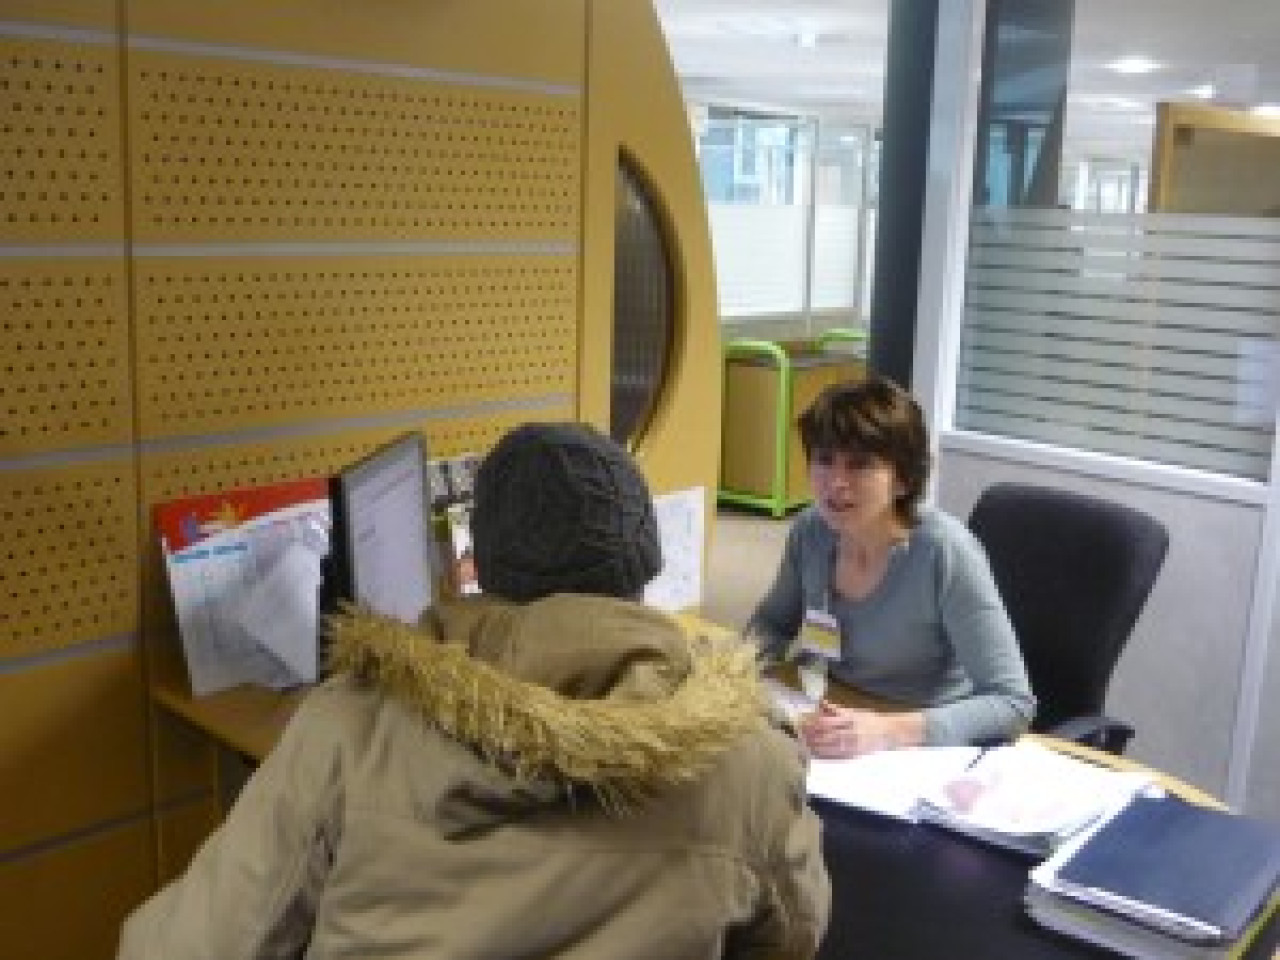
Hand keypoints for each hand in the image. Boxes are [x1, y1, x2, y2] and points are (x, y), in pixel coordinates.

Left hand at [798, 702, 923, 757]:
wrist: (891, 732)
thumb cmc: (871, 720)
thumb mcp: (855, 711)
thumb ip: (836, 709)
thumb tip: (820, 703)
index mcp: (851, 718)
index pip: (828, 720)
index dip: (814, 722)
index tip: (803, 722)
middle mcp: (852, 731)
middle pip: (827, 734)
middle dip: (812, 735)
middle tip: (800, 735)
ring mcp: (854, 744)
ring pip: (831, 746)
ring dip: (817, 746)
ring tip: (805, 745)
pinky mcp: (856, 754)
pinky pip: (838, 756)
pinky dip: (826, 755)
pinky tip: (817, 754)